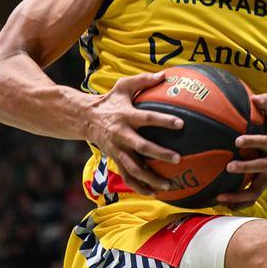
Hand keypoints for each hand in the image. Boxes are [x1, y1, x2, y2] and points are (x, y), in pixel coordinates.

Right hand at [87, 71, 183, 195]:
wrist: (85, 118)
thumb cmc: (110, 101)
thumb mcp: (123, 86)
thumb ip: (143, 81)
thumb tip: (165, 74)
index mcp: (126, 116)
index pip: (148, 118)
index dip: (164, 121)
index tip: (181, 124)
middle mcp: (121, 135)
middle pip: (141, 147)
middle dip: (159, 154)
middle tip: (178, 158)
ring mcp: (117, 150)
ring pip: (134, 168)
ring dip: (151, 178)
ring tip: (169, 184)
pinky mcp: (115, 160)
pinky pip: (127, 177)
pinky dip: (139, 187)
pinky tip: (154, 193)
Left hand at [219, 93, 266, 205]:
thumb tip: (255, 97)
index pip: (265, 142)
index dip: (253, 141)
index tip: (237, 141)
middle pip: (261, 167)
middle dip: (246, 168)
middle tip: (229, 167)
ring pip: (256, 190)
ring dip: (239, 196)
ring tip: (220, 197)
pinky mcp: (262, 184)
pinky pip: (250, 197)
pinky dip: (238, 204)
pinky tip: (221, 204)